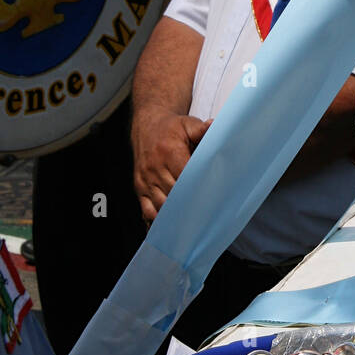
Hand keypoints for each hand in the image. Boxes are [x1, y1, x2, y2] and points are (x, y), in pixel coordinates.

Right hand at [132, 108, 212, 223]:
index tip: (209, 200)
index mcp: (169, 152)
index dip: (196, 190)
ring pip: (160, 206)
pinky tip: (167, 230)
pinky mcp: (139, 188)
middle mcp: (154, 168)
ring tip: (190, 227)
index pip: (185, 177)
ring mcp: (145, 180)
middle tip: (205, 218)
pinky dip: (156, 221)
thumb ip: (201, 129)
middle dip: (188, 207)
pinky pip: (146, 210)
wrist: (146, 127)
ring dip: (174, 217)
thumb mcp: (187, 124)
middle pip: (173, 195)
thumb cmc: (171, 128)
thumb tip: (214, 126)